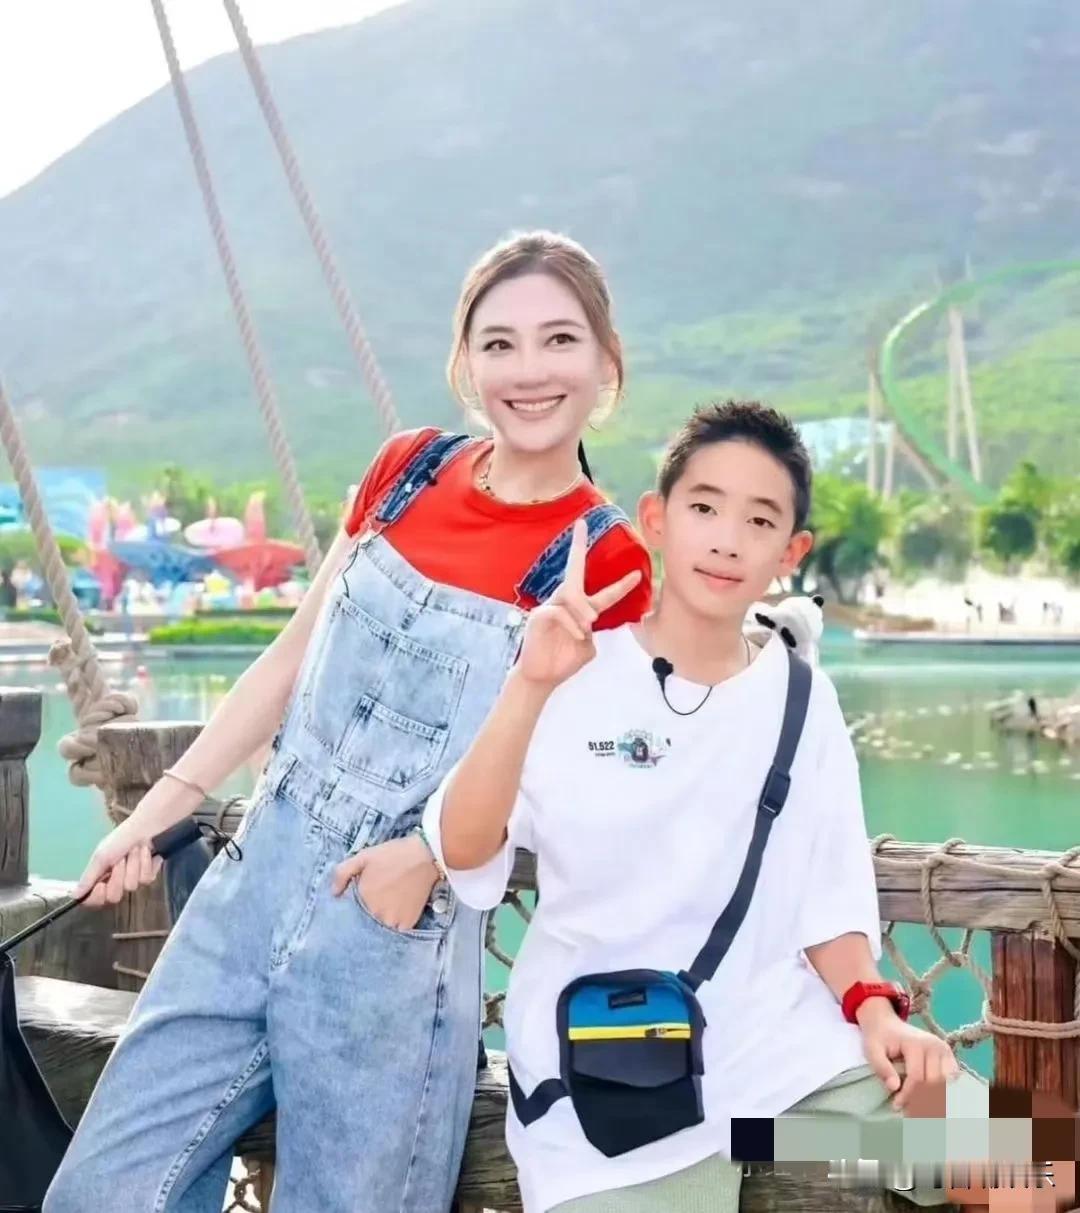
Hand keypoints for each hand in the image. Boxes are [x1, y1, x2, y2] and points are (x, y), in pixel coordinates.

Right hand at [73, 781, 187, 905]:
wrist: (146, 827)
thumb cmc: (121, 838)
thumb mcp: (101, 856)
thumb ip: (89, 877)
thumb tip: (73, 895)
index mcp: (101, 877)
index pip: (95, 899)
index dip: (97, 896)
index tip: (100, 885)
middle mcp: (116, 881)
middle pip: (114, 897)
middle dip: (118, 876)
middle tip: (120, 860)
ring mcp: (133, 879)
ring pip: (131, 886)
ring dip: (133, 865)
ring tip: (134, 850)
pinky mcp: (149, 875)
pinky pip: (146, 879)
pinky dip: (146, 863)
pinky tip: (147, 852)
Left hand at [331, 834, 438, 930]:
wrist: (426, 856)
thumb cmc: (394, 854)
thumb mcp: (364, 856)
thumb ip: (342, 873)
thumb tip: (333, 893)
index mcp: (362, 897)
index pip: (352, 908)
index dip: (357, 902)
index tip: (365, 894)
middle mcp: (375, 912)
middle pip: (367, 917)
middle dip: (370, 909)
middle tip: (382, 894)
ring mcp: (392, 920)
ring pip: (381, 924)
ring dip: (383, 917)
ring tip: (392, 901)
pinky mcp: (407, 923)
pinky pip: (397, 928)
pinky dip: (397, 921)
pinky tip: (401, 906)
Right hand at [517, 519, 641, 688]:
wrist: (542, 677)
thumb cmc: (563, 662)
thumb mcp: (587, 650)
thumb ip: (592, 637)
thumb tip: (587, 628)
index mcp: (582, 610)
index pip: (604, 595)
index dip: (621, 585)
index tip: (638, 574)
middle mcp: (566, 602)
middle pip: (574, 569)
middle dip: (578, 545)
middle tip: (582, 523)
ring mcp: (551, 606)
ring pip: (570, 592)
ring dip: (583, 609)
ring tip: (588, 623)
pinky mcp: (539, 616)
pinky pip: (559, 611)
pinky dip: (571, 624)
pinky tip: (576, 635)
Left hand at [859, 1003, 958, 1110]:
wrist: (886, 1023)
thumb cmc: (879, 1037)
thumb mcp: (872, 1050)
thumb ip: (881, 1067)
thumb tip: (894, 1088)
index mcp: (916, 1043)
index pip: (917, 1077)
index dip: (907, 1095)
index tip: (896, 1106)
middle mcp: (935, 1045)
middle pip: (934, 1083)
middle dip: (921, 1100)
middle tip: (908, 1112)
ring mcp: (944, 1049)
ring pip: (946, 1083)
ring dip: (934, 1097)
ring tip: (919, 1107)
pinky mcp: (948, 1055)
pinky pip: (952, 1078)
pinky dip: (945, 1089)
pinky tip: (932, 1098)